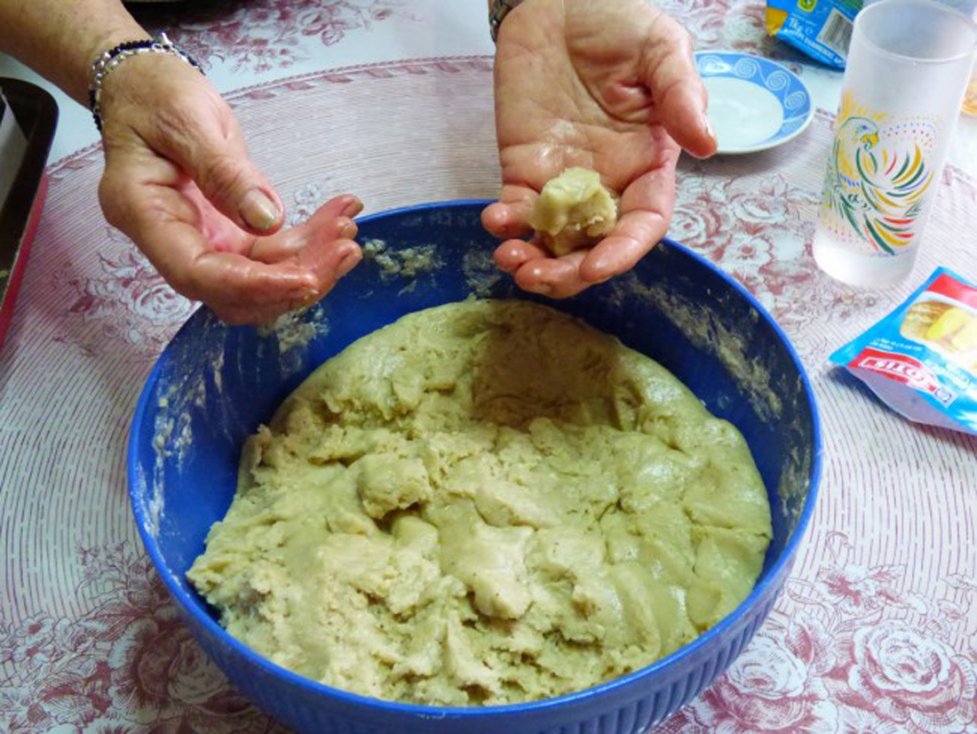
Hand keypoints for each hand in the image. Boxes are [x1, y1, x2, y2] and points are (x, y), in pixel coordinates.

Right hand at [96, 53, 361, 324]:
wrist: (144, 87)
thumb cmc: (153, 96)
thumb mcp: (187, 120)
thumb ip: (224, 172)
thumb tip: (268, 220)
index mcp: (145, 215)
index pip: (198, 275)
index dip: (254, 286)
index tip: (306, 279)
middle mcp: (172, 241)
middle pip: (236, 290)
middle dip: (295, 278)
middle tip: (344, 247)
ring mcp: (203, 241)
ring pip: (262, 277)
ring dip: (310, 262)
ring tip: (346, 230)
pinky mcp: (228, 235)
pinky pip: (272, 254)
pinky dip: (309, 243)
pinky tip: (339, 218)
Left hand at [483, 0, 716, 297]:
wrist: (561, 0)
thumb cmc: (618, 21)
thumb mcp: (662, 48)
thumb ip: (682, 95)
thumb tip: (706, 145)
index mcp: (646, 164)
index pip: (642, 223)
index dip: (623, 252)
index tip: (598, 267)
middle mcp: (606, 182)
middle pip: (593, 246)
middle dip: (568, 272)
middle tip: (539, 278)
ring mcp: (562, 180)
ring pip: (551, 239)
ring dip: (533, 261)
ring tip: (513, 261)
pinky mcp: (524, 168)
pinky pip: (516, 209)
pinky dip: (504, 224)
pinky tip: (496, 222)